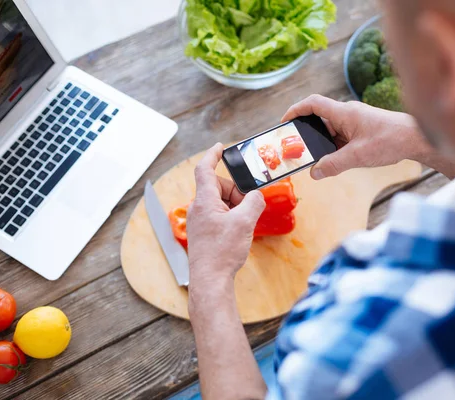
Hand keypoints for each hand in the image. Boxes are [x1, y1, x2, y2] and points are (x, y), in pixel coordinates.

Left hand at [186, 143, 265, 287]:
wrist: (210, 280)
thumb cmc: (222, 252)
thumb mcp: (245, 222)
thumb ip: (253, 202)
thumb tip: (256, 197)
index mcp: (204, 201)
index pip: (205, 169)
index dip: (212, 155)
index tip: (220, 147)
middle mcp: (198, 209)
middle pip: (218, 187)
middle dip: (235, 192)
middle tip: (248, 206)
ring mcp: (199, 221)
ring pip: (220, 202)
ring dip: (235, 207)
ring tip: (244, 223)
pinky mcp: (203, 233)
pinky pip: (219, 215)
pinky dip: (230, 217)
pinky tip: (238, 232)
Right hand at [282, 95, 432, 178]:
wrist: (417, 139)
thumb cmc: (391, 140)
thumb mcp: (358, 156)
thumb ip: (333, 164)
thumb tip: (314, 172)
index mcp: (344, 113)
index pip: (313, 104)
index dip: (295, 110)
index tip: (284, 123)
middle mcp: (347, 114)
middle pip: (319, 118)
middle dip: (306, 133)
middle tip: (295, 148)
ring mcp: (355, 122)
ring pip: (330, 130)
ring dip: (322, 143)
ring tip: (314, 158)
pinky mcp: (361, 131)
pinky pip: (341, 137)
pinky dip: (334, 147)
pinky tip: (333, 160)